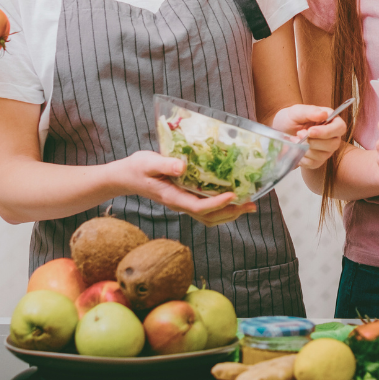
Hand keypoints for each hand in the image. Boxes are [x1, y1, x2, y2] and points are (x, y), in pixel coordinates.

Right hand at [118, 151, 255, 226]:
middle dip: (231, 212)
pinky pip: (207, 210)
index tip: (233, 194)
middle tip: (251, 204)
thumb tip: (182, 166)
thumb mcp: (148, 162)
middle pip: (209, 217)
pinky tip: (235, 199)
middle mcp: (180, 204)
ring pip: (210, 217)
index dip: (217, 204)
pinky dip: (224, 208)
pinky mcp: (186, 199)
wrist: (126, 177)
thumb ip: (165, 164)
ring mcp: (183, 204)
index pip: (198, 207)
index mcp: (172, 197)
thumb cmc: (137, 167)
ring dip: (231, 213)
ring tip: (250, 205)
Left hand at [272, 104, 347, 169]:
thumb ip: (309, 111)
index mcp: (331, 120)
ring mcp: (326, 149)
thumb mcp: (296, 111)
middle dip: (314, 142)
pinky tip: (296, 149)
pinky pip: (314, 163)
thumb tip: (324, 114)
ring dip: (306, 149)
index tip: (310, 131)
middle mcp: (332, 136)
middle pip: (334, 144)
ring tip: (294, 140)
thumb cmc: (290, 119)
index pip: (340, 127)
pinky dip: (302, 157)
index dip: (327, 131)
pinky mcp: (317, 160)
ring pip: (324, 155)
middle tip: (299, 134)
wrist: (279, 133)